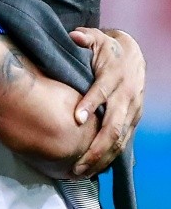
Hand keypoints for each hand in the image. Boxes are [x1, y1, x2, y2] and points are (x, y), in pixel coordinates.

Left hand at [68, 27, 144, 176]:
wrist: (133, 55)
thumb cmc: (108, 48)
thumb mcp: (97, 38)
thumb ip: (85, 38)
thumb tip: (74, 36)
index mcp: (115, 75)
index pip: (103, 91)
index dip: (91, 104)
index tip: (77, 119)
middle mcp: (126, 95)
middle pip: (113, 125)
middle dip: (96, 147)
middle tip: (76, 163)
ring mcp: (132, 110)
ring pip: (120, 139)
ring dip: (102, 158)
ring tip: (82, 172)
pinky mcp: (134, 119)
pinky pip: (124, 141)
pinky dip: (110, 156)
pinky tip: (95, 169)